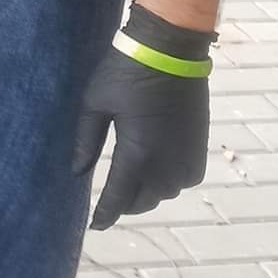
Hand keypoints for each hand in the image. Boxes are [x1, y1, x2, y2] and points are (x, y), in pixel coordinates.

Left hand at [72, 8, 212, 229]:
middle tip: (110, 202)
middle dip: (126, 205)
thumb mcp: (95, 104)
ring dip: (147, 193)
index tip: (94, 225)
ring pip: (165, 193)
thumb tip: (77, 173)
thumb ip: (86, 142)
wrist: (170, 51)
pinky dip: (168, 182)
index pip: (119, 199)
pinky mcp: (200, 148)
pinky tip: (155, 171)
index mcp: (137, 155)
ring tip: (130, 184)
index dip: (105, 215)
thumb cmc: (125, 72)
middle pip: (144, 202)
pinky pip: (184, 181)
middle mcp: (166, 165)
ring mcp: (187, 158)